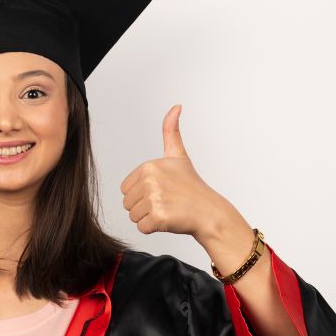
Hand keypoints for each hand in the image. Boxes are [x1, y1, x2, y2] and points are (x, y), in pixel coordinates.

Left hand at [120, 104, 235, 240]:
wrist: (209, 212)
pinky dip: (153, 228)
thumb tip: (176, 106)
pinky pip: (142, 228)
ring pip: (133, 216)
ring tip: (168, 210)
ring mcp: (155, 199)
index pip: (126, 189)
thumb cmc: (191, 186)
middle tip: (166, 202)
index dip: (141, 193)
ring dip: (148, 218)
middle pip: (127, 203)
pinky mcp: (158, 217)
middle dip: (144, 207)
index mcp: (149, 166)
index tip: (161, 190)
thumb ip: (171, 131)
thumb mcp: (179, 156)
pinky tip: (169, 220)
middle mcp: (150, 181)